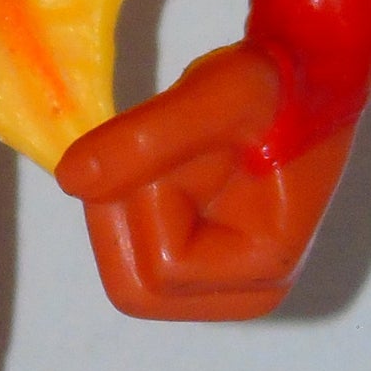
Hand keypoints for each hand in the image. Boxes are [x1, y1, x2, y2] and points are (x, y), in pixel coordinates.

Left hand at [55, 43, 354, 320]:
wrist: (301, 75)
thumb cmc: (274, 85)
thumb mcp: (219, 95)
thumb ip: (144, 140)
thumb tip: (70, 181)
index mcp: (264, 272)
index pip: (161, 267)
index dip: (151, 197)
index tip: (193, 144)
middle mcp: (244, 295)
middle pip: (133, 288)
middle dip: (129, 207)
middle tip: (169, 147)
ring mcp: (218, 286)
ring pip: (122, 267)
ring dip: (127, 197)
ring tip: (179, 152)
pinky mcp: (195, 265)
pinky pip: (124, 248)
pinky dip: (127, 198)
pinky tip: (171, 164)